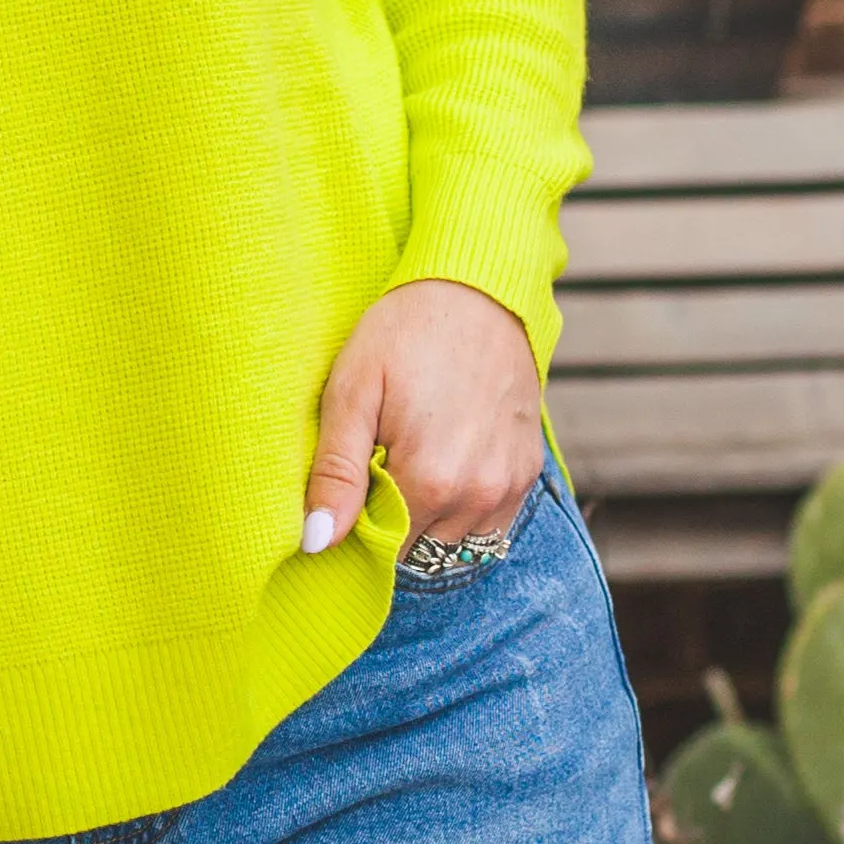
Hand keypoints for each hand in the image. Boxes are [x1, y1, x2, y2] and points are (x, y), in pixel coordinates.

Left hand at [301, 277, 542, 556]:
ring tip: (413, 462)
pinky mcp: (528, 474)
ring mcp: (508, 488)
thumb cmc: (405, 333)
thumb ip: (335, 473)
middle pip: (417, 551)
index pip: (381, 550)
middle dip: (392, 524)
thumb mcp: (353, 392)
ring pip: (453, 544)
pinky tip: (446, 464)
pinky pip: (488, 525)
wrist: (479, 291)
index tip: (351, 488)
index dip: (358, 526)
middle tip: (379, 467)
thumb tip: (316, 542)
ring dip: (428, 520)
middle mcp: (476, 495)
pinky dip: (462, 509)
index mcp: (428, 480)